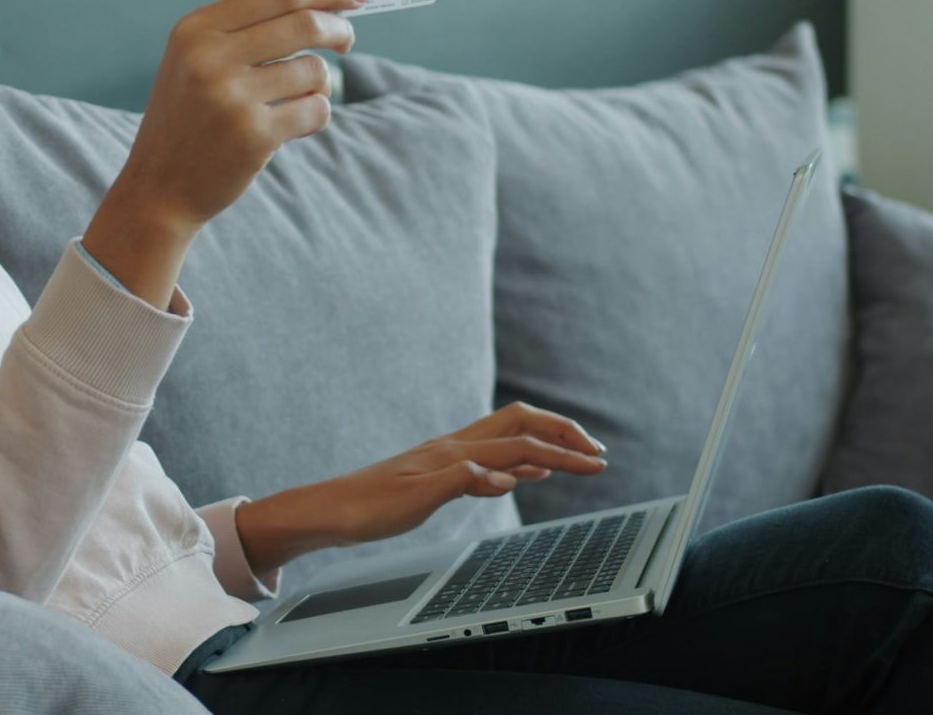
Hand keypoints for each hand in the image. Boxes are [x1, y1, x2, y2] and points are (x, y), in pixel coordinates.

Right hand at [112, 0, 366, 234]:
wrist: (158, 187)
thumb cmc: (188, 119)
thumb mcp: (194, 61)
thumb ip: (245, 31)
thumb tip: (322, 3)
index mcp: (196, 30)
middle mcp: (209, 57)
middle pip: (304, 23)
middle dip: (339, 29)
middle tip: (348, 41)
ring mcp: (231, 96)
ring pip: (314, 69)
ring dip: (320, 84)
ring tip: (298, 99)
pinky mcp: (253, 134)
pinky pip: (315, 110)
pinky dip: (316, 115)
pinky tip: (295, 125)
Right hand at [235, 402, 608, 574]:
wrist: (335, 508)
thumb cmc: (381, 499)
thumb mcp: (438, 485)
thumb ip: (477, 476)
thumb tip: (519, 473)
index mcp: (458, 446)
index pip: (518, 423)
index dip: (558, 430)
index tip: (589, 448)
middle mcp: (453, 447)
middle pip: (519, 423)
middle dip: (565, 433)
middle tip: (598, 453)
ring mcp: (437, 465)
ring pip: (502, 447)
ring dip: (549, 453)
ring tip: (583, 463)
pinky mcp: (421, 487)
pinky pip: (460, 476)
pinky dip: (488, 476)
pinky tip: (510, 483)